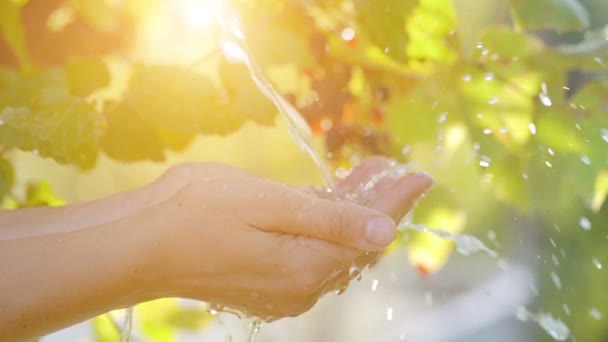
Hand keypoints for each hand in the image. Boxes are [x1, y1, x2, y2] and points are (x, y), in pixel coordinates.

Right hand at [140, 163, 416, 319]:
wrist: (141, 243)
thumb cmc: (198, 213)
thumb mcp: (270, 204)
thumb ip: (331, 220)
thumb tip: (385, 230)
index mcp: (308, 266)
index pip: (371, 231)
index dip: (397, 200)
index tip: (419, 174)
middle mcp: (302, 286)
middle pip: (356, 241)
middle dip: (378, 203)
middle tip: (393, 169)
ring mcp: (284, 288)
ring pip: (335, 247)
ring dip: (352, 213)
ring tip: (368, 176)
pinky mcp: (267, 283)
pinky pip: (311, 253)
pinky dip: (326, 227)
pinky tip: (332, 203)